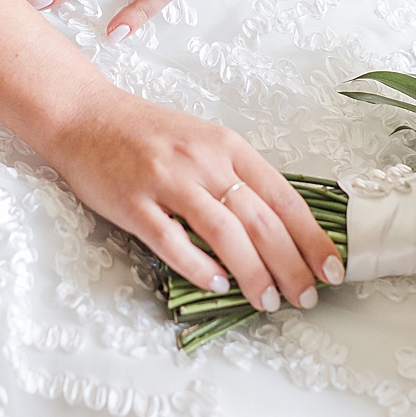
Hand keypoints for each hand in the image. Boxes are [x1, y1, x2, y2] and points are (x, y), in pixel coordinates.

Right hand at [40, 83, 344, 307]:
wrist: (85, 115)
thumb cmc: (145, 132)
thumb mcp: (202, 141)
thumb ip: (235, 175)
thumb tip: (277, 225)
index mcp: (227, 145)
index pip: (283, 196)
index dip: (311, 236)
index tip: (330, 267)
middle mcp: (203, 160)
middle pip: (260, 220)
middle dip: (291, 265)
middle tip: (307, 297)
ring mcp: (168, 181)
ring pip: (225, 234)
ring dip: (253, 273)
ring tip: (268, 301)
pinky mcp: (134, 203)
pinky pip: (173, 242)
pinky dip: (200, 268)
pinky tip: (217, 286)